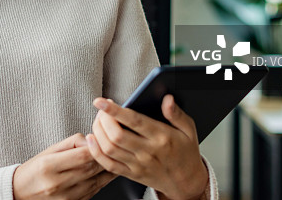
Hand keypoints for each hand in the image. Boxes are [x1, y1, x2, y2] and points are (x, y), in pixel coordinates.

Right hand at [12, 133, 116, 199]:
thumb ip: (71, 143)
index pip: (81, 156)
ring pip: (95, 182)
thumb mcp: (48, 151)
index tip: (101, 140)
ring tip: (114, 159)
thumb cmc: (35, 170)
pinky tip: (105, 174)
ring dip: (107, 170)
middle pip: (90, 168)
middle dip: (104, 157)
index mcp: (48, 166)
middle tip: (113, 147)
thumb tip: (91, 140)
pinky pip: (93, 192)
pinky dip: (101, 182)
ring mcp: (65, 198)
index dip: (96, 147)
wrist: (21, 193)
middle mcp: (57, 184)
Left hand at [85, 95, 208, 199]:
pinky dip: (96, 152)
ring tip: (99, 120)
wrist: (186, 182)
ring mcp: (138, 164)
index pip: (134, 121)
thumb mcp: (189, 130)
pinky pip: (108, 164)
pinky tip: (92, 140)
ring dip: (97, 132)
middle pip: (116, 135)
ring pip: (109, 148)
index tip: (101, 101)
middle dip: (103, 119)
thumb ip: (176, 113)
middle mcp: (148, 151)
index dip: (114, 110)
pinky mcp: (131, 174)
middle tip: (102, 110)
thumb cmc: (186, 153)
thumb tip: (167, 99)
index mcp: (162, 137)